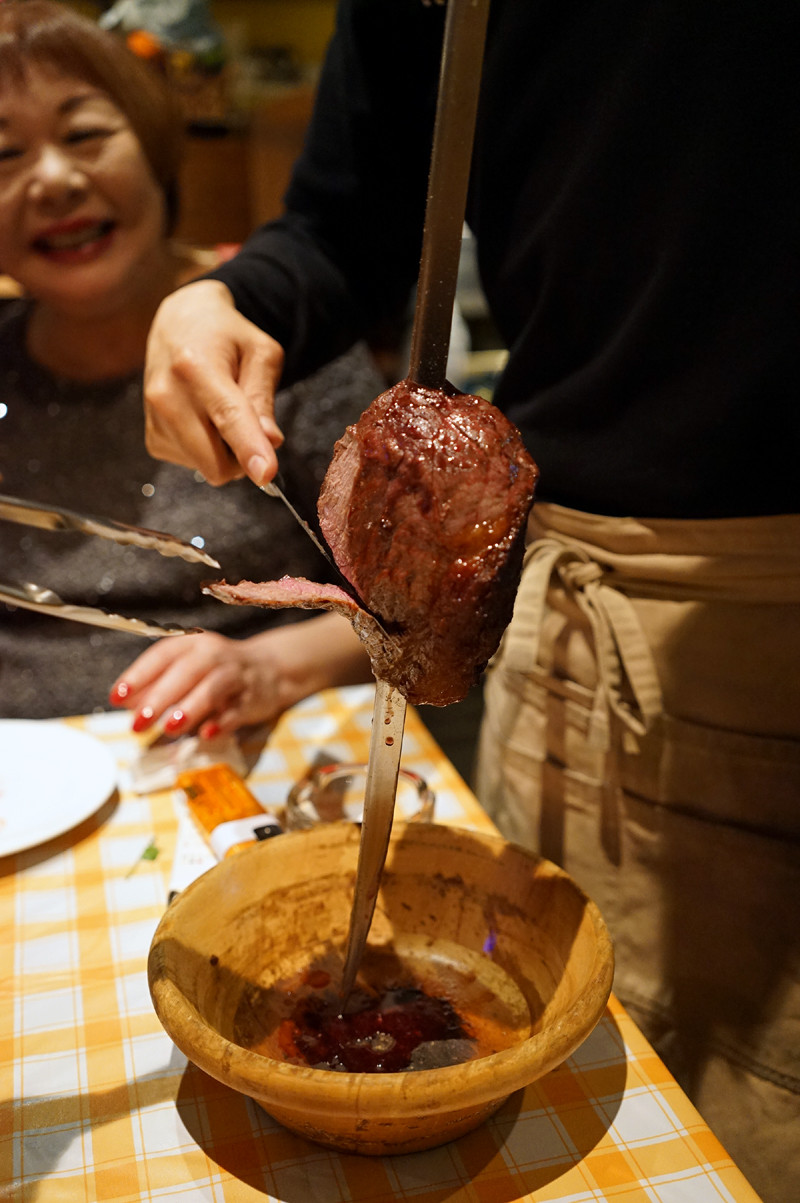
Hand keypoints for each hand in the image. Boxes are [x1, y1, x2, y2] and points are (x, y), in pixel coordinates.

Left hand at [109, 616, 372, 737]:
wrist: (269, 668)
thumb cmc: (216, 671)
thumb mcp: (186, 671)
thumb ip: (157, 686)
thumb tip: (129, 705)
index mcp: (192, 644)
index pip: (162, 655)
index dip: (138, 675)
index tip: (117, 697)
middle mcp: (213, 654)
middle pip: (186, 672)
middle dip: (160, 698)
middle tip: (137, 723)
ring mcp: (236, 675)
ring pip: (212, 688)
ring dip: (190, 708)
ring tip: (168, 728)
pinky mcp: (253, 697)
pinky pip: (237, 708)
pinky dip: (222, 721)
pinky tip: (206, 733)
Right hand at [144, 279, 285, 485]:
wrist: (179, 323)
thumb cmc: (226, 337)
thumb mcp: (260, 353)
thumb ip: (264, 396)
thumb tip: (271, 441)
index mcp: (196, 366)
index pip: (228, 417)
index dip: (250, 449)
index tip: (266, 474)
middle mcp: (166, 395)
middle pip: (215, 462)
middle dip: (243, 459)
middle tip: (253, 428)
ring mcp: (154, 418)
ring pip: (207, 468)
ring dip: (226, 452)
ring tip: (222, 412)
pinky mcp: (152, 436)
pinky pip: (193, 464)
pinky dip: (208, 451)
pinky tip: (204, 419)